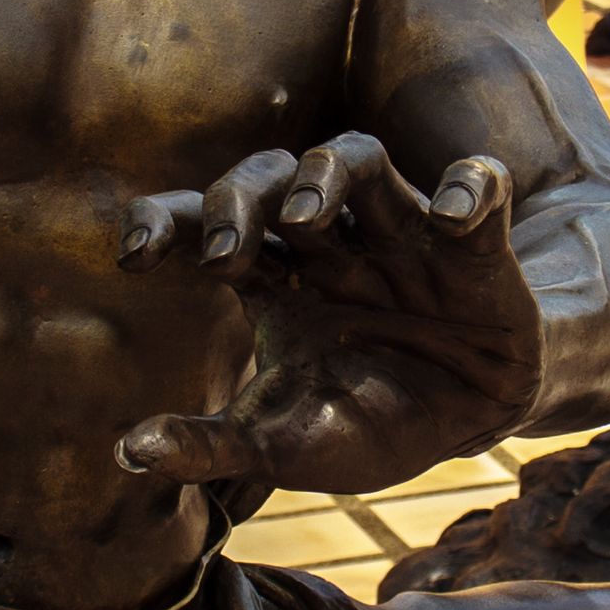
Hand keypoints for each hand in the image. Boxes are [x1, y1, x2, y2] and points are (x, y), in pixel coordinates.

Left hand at [115, 135, 545, 494]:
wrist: (463, 430)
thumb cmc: (363, 421)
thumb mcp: (283, 446)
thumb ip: (211, 446)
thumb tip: (130, 452)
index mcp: (277, 279)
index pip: (207, 221)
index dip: (168, 221)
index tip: (135, 254)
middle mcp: (332, 242)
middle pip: (272, 175)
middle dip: (240, 199)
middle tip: (222, 252)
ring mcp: (401, 236)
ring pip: (360, 157)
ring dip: (327, 173)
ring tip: (304, 216)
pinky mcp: (473, 249)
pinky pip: (480, 187)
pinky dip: (467, 186)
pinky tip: (449, 216)